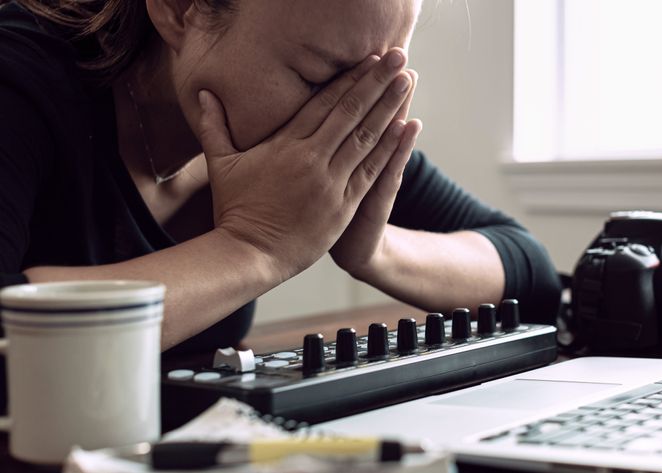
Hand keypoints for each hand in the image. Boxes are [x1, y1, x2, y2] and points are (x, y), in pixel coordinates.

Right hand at [197, 49, 414, 280]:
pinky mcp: (344, 205)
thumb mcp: (221, 164)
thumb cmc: (235, 209)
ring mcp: (331, 182)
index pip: (323, 102)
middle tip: (398, 57)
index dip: (348, 78)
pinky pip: (371, 171)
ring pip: (366, 137)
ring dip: (390, 107)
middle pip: (350, 112)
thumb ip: (214, 126)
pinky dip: (390, 148)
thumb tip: (204, 94)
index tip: (367, 59)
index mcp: (286, 144)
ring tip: (407, 82)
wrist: (250, 254)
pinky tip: (406, 127)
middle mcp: (312, 158)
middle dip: (376, 82)